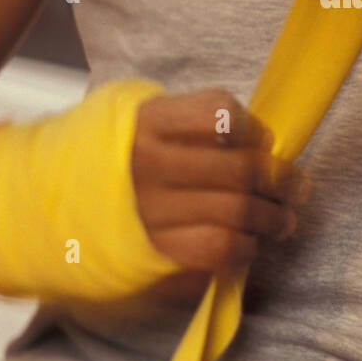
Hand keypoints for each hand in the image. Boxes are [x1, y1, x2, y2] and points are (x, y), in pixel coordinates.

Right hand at [130, 88, 309, 275]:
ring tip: (285, 219)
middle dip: (281, 179)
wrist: (63, 202)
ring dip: (274, 217)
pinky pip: (218, 247)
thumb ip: (198, 124)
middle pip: (240, 168)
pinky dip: (245, 245)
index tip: (265, 141)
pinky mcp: (156, 247)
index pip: (219, 113)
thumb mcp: (149, 121)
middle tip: (298, 188)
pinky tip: (250, 242)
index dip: (253, 128)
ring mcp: (152, 208)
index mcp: (150, 120)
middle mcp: (150, 162)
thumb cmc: (124, 156)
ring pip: (237, 210)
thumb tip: (263, 145)